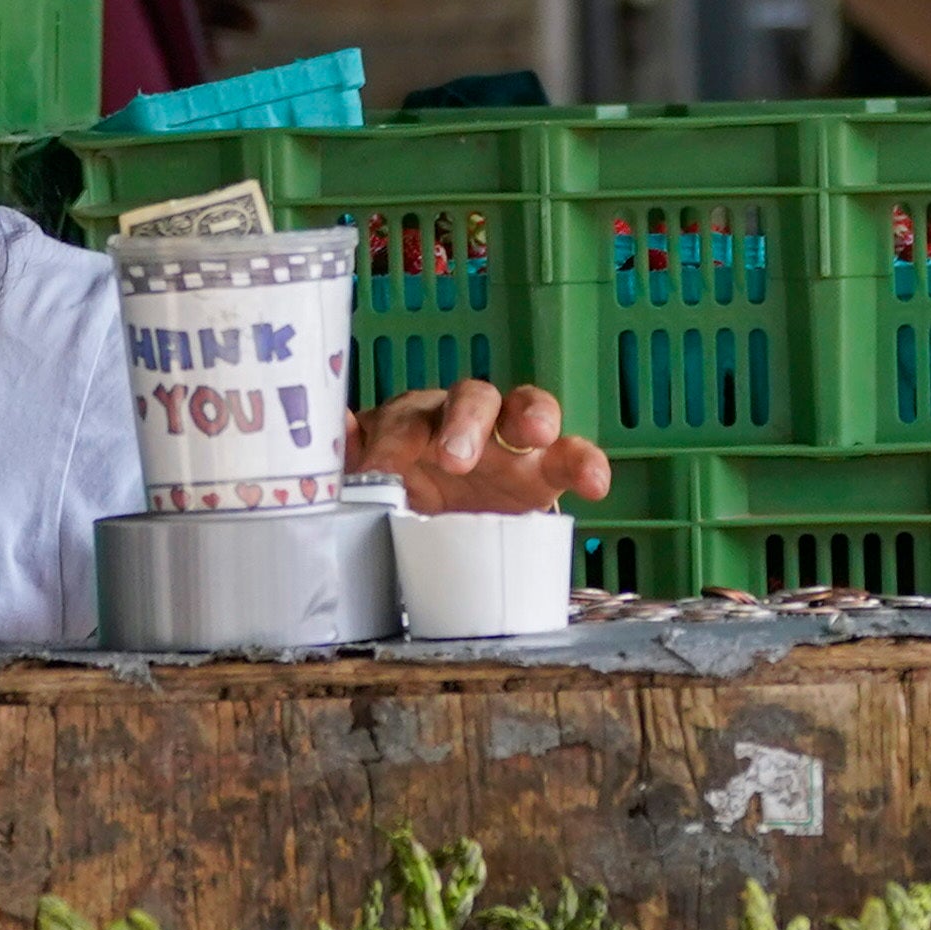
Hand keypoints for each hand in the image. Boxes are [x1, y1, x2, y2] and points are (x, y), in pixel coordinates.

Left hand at [353, 378, 611, 513]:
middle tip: (456, 458)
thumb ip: (350, 457)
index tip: (381, 475)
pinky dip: (587, 464)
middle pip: (471, 398)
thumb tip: (333, 427)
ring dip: (532, 416)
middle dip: (465, 422)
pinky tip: (596, 483)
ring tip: (534, 436)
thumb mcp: (369, 483)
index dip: (393, 444)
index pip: (406, 421)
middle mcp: (466, 419)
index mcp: (416, 422)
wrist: (449, 531)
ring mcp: (512, 441)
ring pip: (528, 408)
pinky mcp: (548, 470)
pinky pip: (574, 456)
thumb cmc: (408, 493)